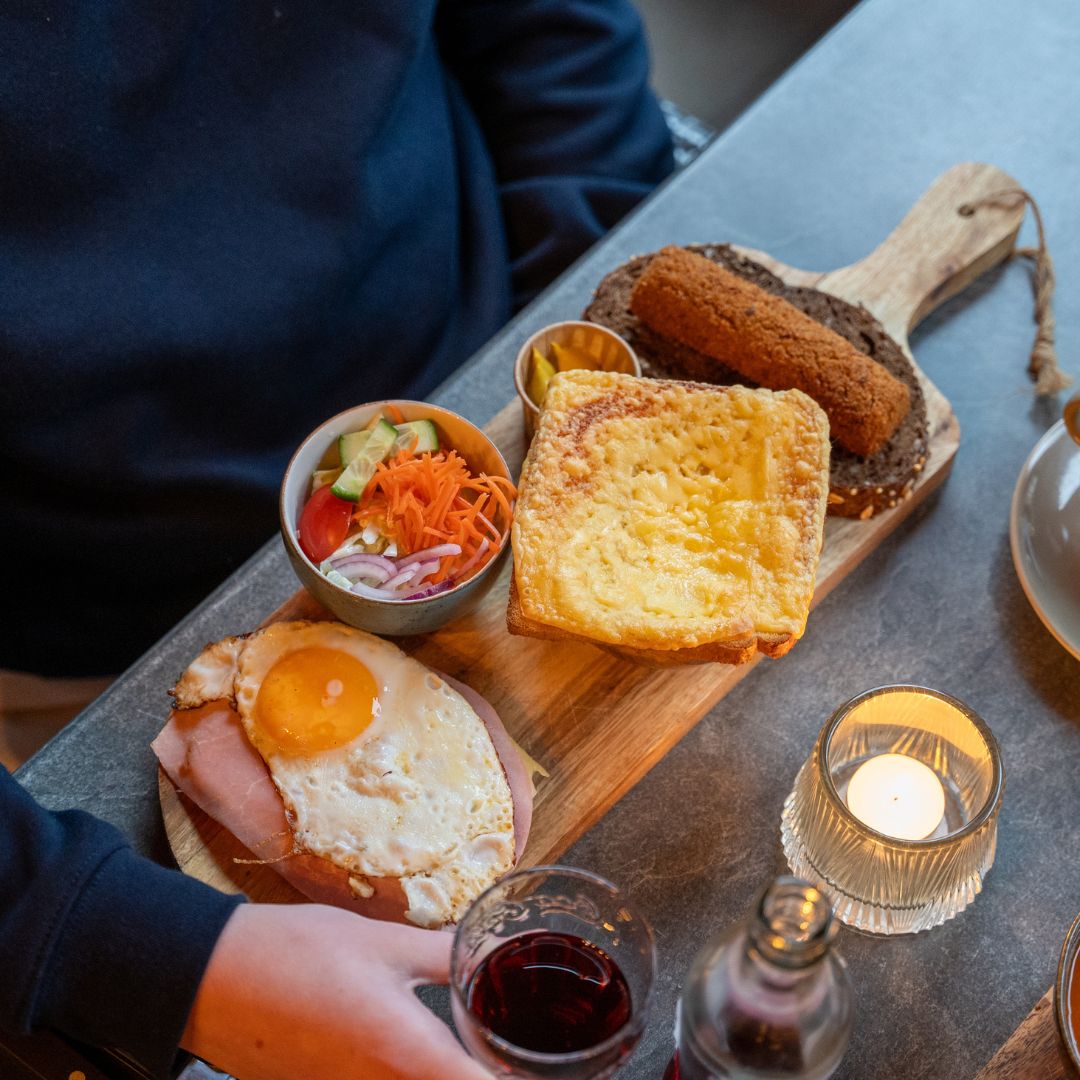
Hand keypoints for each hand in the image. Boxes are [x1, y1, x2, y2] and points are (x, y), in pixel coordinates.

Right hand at [182, 903, 491, 1079]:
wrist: (211, 979)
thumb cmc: (299, 954)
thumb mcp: (384, 942)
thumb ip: (447, 952)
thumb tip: (493, 947)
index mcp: (406, 1054)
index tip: (550, 1071)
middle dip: (481, 1073)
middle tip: (510, 1056)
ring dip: (443, 1073)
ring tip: (468, 1052)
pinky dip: (406, 1074)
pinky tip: (413, 1052)